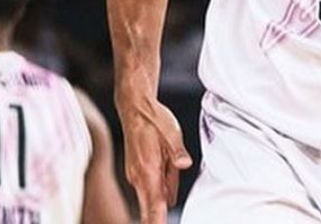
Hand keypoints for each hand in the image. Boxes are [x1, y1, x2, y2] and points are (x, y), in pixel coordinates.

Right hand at [116, 94, 192, 223]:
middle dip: (156, 219)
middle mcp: (139, 176)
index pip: (154, 206)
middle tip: (163, 222)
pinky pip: (151, 186)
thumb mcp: (172, 133)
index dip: (157, 221)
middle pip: (149, 209)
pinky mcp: (137, 171)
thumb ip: (177, 152)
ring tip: (166, 166)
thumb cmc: (154, 120)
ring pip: (152, 197)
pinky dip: (160, 187)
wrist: (135, 107)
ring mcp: (136, 175)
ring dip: (161, 200)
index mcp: (148, 170)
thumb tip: (185, 164)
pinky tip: (167, 169)